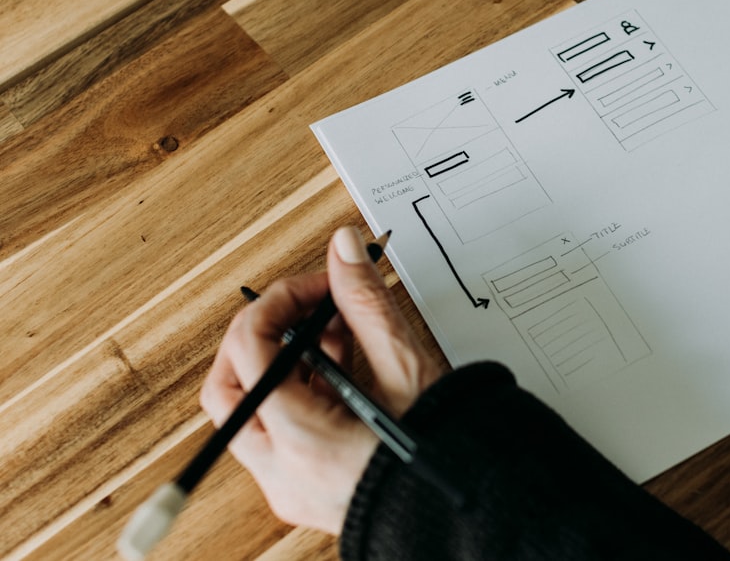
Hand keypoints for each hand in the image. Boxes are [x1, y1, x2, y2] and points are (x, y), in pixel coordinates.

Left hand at [199, 226, 441, 533]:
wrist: (474, 504)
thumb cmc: (446, 455)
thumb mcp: (408, 370)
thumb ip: (368, 304)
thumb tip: (344, 251)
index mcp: (303, 443)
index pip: (249, 351)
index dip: (277, 303)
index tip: (316, 287)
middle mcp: (284, 473)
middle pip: (230, 387)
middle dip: (259, 335)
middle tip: (301, 307)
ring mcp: (290, 486)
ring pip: (251, 410)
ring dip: (281, 361)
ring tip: (335, 331)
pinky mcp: (305, 489)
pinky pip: (278, 433)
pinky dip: (297, 392)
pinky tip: (340, 365)